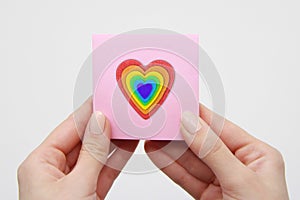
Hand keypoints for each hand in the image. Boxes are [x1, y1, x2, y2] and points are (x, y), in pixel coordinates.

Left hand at [17, 98, 137, 199]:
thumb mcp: (76, 187)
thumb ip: (91, 152)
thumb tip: (100, 121)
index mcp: (41, 163)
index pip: (69, 128)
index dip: (89, 111)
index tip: (106, 97)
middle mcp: (55, 170)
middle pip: (84, 139)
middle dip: (105, 124)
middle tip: (123, 108)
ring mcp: (73, 182)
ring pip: (97, 153)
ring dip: (115, 139)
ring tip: (131, 122)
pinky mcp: (88, 193)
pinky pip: (104, 169)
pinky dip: (117, 157)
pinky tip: (129, 144)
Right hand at [145, 105, 288, 198]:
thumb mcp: (241, 182)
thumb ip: (213, 151)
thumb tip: (192, 124)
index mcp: (257, 156)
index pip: (221, 128)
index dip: (199, 115)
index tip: (179, 104)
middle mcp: (239, 166)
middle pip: (203, 143)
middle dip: (180, 132)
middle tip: (160, 120)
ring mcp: (222, 181)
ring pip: (191, 160)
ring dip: (170, 149)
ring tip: (153, 135)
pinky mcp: (209, 196)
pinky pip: (187, 177)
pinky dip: (171, 166)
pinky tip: (158, 154)